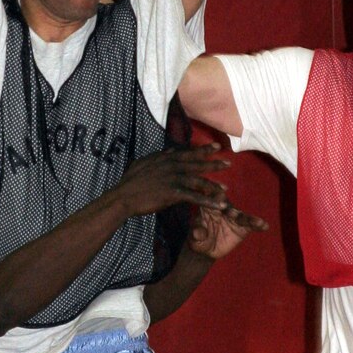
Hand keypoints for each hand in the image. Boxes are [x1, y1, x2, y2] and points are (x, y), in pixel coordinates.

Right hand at [110, 148, 229, 218]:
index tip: (217, 146)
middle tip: (229, 163)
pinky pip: (195, 198)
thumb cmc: (131, 181)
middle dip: (214, 164)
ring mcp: (174, 179)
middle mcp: (172, 166)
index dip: (204, 149)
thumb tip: (170, 151)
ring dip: (213, 185)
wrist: (124, 196)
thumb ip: (159, 156)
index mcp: (166, 159)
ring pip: (198, 181)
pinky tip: (218, 206)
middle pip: (197, 164)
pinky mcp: (173, 193)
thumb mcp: (144, 163)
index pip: (189, 153)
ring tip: (226, 189)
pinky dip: (208, 202)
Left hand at [186, 199, 268, 259]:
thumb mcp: (195, 237)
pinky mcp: (242, 226)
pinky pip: (250, 224)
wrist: (207, 249)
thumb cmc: (198, 239)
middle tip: (232, 212)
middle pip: (226, 203)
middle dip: (230, 207)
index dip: (213, 195)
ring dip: (248, 218)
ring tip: (257, 222)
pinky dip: (258, 224)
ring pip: (240, 215)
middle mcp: (221, 207)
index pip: (209, 197)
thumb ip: (196, 233)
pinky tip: (265, 226)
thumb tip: (197, 233)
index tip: (219, 195)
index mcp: (207, 205)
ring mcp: (233, 216)